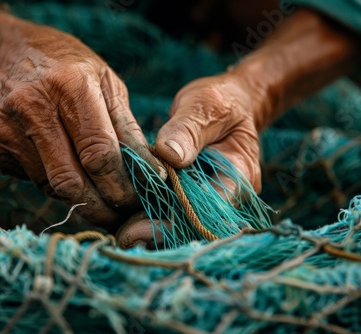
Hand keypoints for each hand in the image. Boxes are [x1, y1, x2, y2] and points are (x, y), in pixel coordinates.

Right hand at [0, 18, 163, 225]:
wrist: (1, 52)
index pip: (99, 153)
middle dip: (100, 207)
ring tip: (95, 192)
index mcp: (70, 85)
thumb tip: (150, 173)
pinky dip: (52, 183)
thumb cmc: (66, 66)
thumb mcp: (105, 81)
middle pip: (70, 180)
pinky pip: (30, 179)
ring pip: (50, 186)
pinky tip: (60, 164)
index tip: (137, 198)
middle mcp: (32, 106)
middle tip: (118, 215)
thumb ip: (127, 127)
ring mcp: (4, 126)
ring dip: (78, 197)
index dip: (121, 185)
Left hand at [115, 72, 265, 247]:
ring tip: (121, 236)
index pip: (209, 209)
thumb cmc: (218, 103)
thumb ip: (188, 129)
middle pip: (195, 225)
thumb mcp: (204, 106)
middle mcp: (229, 196)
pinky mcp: (195, 196)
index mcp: (239, 175)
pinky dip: (153, 219)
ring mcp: (212, 199)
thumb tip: (169, 155)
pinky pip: (176, 214)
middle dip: (159, 234)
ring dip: (153, 231)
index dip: (175, 222)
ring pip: (184, 225)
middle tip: (124, 238)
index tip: (140, 227)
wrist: (227, 105)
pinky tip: (127, 222)